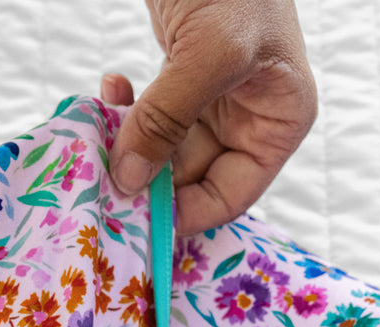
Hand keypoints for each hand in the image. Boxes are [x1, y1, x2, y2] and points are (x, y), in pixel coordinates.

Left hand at [101, 0, 316, 235]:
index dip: (186, 212)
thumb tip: (128, 181)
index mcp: (279, 122)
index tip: (137, 218)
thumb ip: (168, 121)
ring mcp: (217, 97)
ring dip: (131, 143)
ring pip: (167, 149)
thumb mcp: (208, 54)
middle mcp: (252, 117)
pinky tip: (109, 89)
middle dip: (150, 177)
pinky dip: (128, 109)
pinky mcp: (183, 74)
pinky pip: (152, 114)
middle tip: (105, 177)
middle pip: (195, 176)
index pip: (232, 193)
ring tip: (101, 130)